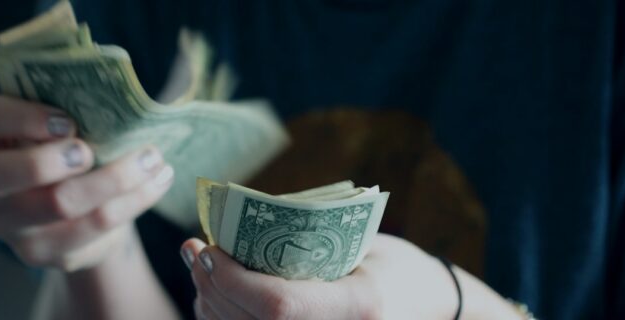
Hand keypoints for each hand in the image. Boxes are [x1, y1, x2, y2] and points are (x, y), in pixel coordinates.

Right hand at [0, 95, 173, 270]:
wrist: (77, 206)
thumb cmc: (67, 146)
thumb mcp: (60, 121)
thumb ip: (72, 105)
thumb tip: (118, 94)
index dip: (22, 117)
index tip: (68, 121)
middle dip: (48, 161)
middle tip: (91, 151)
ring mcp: (8, 223)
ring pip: (57, 205)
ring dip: (113, 180)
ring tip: (152, 159)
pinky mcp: (41, 252)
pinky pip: (91, 230)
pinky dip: (132, 202)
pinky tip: (156, 182)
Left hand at [181, 234, 506, 319]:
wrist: (430, 309)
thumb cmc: (395, 267)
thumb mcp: (359, 244)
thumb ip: (301, 241)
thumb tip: (230, 231)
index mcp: (358, 307)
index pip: (276, 305)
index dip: (231, 278)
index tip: (207, 247)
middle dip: (210, 286)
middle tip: (194, 251)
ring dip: (209, 304)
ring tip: (204, 268)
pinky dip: (225, 319)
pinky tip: (218, 295)